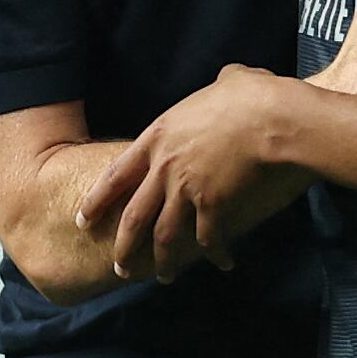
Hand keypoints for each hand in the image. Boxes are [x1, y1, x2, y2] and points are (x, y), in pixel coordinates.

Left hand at [83, 71, 301, 281]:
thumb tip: (230, 79)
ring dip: (162, 262)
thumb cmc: (253, 95)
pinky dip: (215, 254)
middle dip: (124, 247)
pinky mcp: (214, 206)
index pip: (115, 176)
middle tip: (119, 269)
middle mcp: (165, 169)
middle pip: (134, 217)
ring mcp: (187, 190)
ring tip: (162, 278)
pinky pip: (208, 240)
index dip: (96, 202)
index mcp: (158, 137)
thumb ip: (219, 84)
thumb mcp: (226, 80)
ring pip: (164, 237)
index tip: (83, 221)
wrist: (273, 119)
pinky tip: (223, 262)